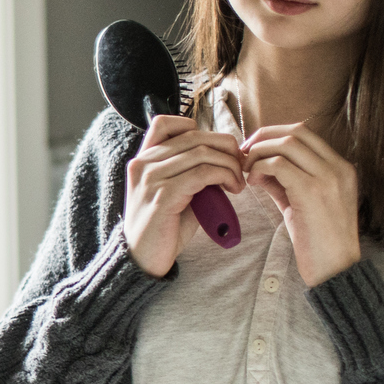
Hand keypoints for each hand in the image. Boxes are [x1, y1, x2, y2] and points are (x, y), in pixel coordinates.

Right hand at [123, 115, 242, 277]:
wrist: (142, 259)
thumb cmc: (163, 228)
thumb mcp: (174, 193)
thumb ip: (190, 172)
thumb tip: (224, 159)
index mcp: (143, 160)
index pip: (166, 123)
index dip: (197, 129)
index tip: (216, 150)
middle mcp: (143, 164)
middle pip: (193, 135)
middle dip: (225, 146)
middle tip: (240, 165)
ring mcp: (151, 178)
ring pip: (202, 152)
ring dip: (229, 164)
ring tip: (238, 182)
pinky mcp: (163, 195)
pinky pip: (203, 172)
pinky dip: (224, 175)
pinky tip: (232, 189)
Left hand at [240, 122, 360, 285]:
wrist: (335, 271)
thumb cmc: (318, 242)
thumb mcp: (302, 204)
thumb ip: (284, 182)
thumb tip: (257, 165)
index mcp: (340, 168)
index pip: (305, 132)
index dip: (274, 134)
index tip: (254, 148)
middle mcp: (338, 168)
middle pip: (296, 131)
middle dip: (264, 137)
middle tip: (244, 153)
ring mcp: (328, 178)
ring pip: (287, 144)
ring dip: (259, 152)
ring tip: (246, 170)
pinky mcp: (312, 192)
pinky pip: (279, 165)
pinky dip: (260, 168)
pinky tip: (252, 182)